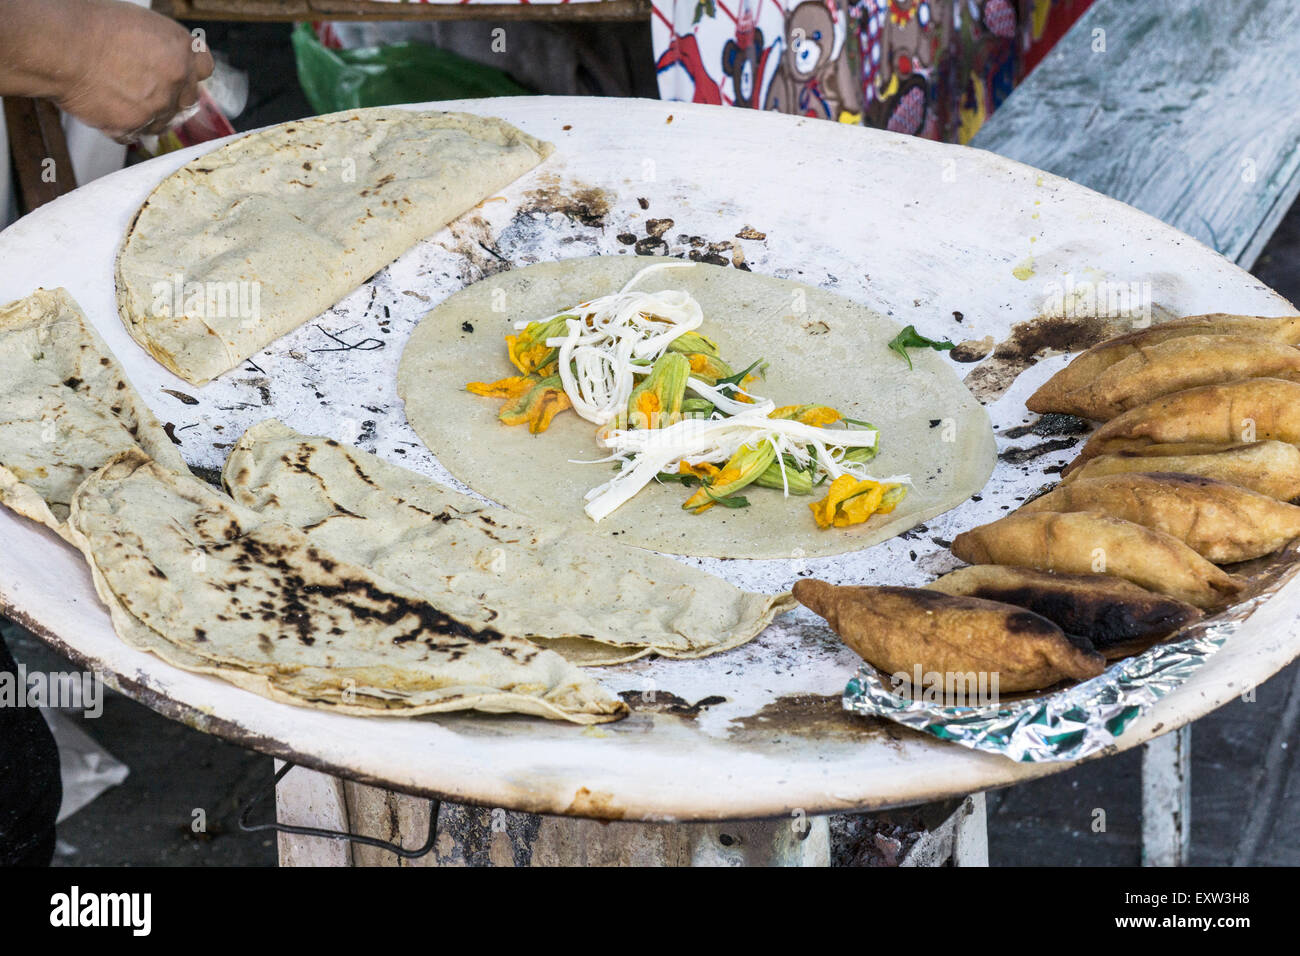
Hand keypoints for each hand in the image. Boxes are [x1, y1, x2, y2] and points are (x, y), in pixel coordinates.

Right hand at [51, 1, 213, 140]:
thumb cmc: (89, 27)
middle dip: (171, 97)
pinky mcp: (135, 126)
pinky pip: (136, 134)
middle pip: (188, 99)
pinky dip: (124, 127)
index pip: (204, 67)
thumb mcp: (139, 24)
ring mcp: (158, 106)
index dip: (190, 72)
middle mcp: (177, 79)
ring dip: (148, 115)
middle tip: (145, 89)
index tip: (180, 76)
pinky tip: (108, 109)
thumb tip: (170, 62)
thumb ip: (163, 48)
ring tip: (120, 98)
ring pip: (163, 121)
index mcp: (180, 48)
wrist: (59, 47)